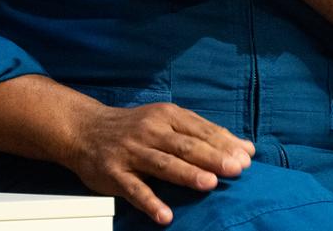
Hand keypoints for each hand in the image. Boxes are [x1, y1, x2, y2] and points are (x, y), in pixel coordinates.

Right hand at [64, 101, 254, 225]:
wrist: (85, 129)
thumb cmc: (134, 127)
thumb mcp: (166, 121)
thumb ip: (202, 133)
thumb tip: (246, 149)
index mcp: (167, 116)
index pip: (200, 130)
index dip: (224, 143)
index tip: (247, 157)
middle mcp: (150, 131)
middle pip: (185, 145)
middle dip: (212, 156)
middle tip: (236, 169)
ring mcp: (131, 152)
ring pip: (163, 164)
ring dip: (187, 174)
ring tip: (210, 184)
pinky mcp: (114, 173)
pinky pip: (134, 190)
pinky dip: (150, 202)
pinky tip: (165, 216)